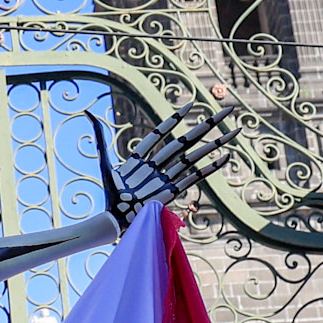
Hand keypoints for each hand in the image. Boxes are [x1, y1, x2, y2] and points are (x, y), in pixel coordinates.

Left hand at [98, 103, 240, 225]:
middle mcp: (159, 164)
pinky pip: (194, 177)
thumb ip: (100, 138)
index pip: (161, 132)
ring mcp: (167, 176)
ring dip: (215, 144)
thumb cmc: (110, 193)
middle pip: (185, 140)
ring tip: (234, 131)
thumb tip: (87, 113)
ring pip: (194, 156)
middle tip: (226, 111)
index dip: (174, 119)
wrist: (115, 217)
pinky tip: (225, 158)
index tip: (191, 104)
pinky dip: (209, 168)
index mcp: (143, 156)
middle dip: (206, 125)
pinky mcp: (172, 191)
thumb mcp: (104, 161)